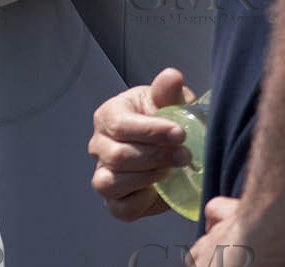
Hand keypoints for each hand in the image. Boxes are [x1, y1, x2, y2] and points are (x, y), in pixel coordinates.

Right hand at [88, 67, 193, 220]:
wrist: (173, 149)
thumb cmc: (167, 120)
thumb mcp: (171, 102)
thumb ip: (168, 91)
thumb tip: (171, 76)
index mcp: (108, 115)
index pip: (119, 125)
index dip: (150, 131)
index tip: (180, 134)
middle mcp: (99, 145)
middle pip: (117, 155)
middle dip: (155, 157)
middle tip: (185, 156)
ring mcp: (103, 173)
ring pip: (110, 182)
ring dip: (147, 178)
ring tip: (171, 171)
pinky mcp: (113, 200)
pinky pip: (119, 208)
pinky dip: (140, 202)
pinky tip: (158, 190)